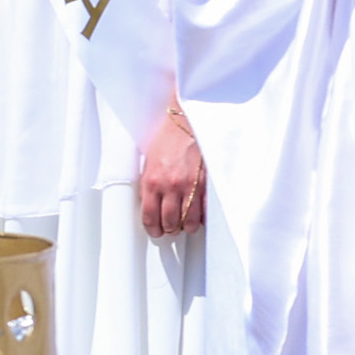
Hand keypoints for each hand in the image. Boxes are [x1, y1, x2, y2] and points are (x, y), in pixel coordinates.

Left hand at [136, 106, 205, 239]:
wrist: (187, 122)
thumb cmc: (168, 139)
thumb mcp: (149, 162)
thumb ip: (148, 185)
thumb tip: (149, 205)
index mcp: (151, 182)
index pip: (149, 217)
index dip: (152, 229)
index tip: (155, 231)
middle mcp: (169, 187)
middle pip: (169, 223)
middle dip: (169, 229)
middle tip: (170, 228)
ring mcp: (189, 187)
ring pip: (188, 222)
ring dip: (186, 226)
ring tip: (185, 223)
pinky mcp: (205, 185)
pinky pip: (204, 212)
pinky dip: (202, 217)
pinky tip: (198, 214)